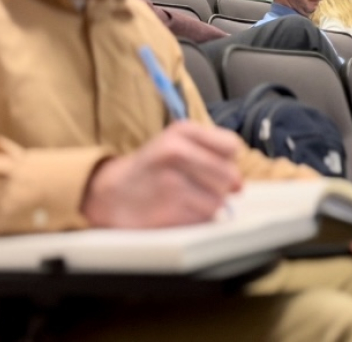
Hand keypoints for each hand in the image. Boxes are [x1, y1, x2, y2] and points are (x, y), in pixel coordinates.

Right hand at [81, 122, 243, 227]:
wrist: (113, 192)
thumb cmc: (156, 166)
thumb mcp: (179, 140)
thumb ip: (215, 150)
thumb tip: (239, 185)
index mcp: (181, 131)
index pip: (231, 146)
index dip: (228, 160)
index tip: (215, 164)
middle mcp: (174, 153)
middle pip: (229, 177)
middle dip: (221, 185)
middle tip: (199, 184)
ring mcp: (169, 184)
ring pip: (218, 202)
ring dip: (208, 205)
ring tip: (186, 197)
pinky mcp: (166, 213)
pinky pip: (202, 220)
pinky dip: (196, 219)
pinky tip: (178, 210)